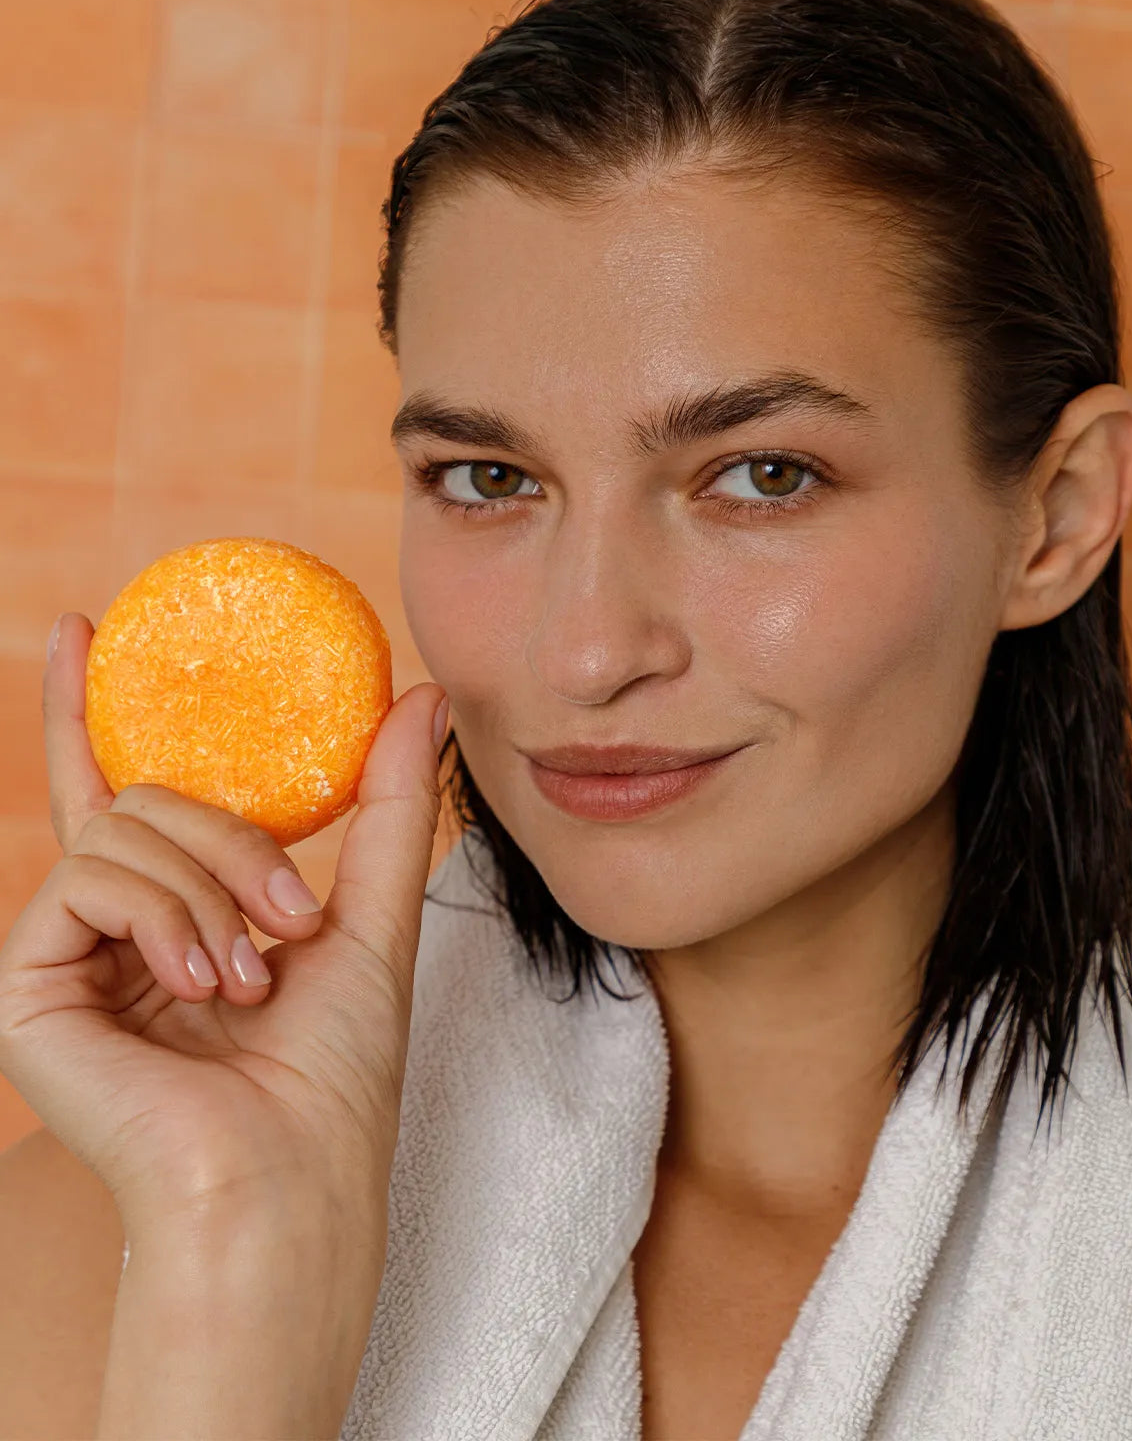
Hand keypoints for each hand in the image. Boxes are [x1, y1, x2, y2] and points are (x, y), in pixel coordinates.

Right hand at [0, 612, 447, 1236]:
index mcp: (176, 911)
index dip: (95, 707)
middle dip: (237, 844)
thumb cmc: (332, 1073)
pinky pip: (90, 873)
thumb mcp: (371, 912)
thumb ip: (388, 801)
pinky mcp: (25, 983)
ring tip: (252, 977)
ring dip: (215, 888)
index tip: (87, 626)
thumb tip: (419, 692)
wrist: (288, 1178)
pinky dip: (167, 914)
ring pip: (127, 824)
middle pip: (146, 796)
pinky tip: (202, 984)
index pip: (125, 790)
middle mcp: (112, 926)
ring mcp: (67, 953)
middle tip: (293, 924)